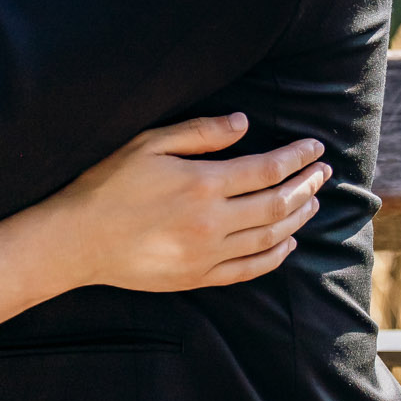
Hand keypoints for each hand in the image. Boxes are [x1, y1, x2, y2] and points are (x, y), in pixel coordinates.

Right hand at [43, 114, 326, 291]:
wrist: (76, 241)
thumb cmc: (106, 185)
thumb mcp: (148, 144)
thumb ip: (200, 133)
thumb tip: (244, 123)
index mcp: (202, 184)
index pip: (266, 168)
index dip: (296, 157)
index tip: (314, 147)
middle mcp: (212, 222)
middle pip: (277, 204)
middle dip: (306, 185)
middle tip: (323, 172)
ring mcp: (207, 254)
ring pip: (270, 238)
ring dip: (298, 218)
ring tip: (312, 202)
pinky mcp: (198, 277)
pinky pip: (249, 269)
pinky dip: (275, 256)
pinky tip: (288, 243)